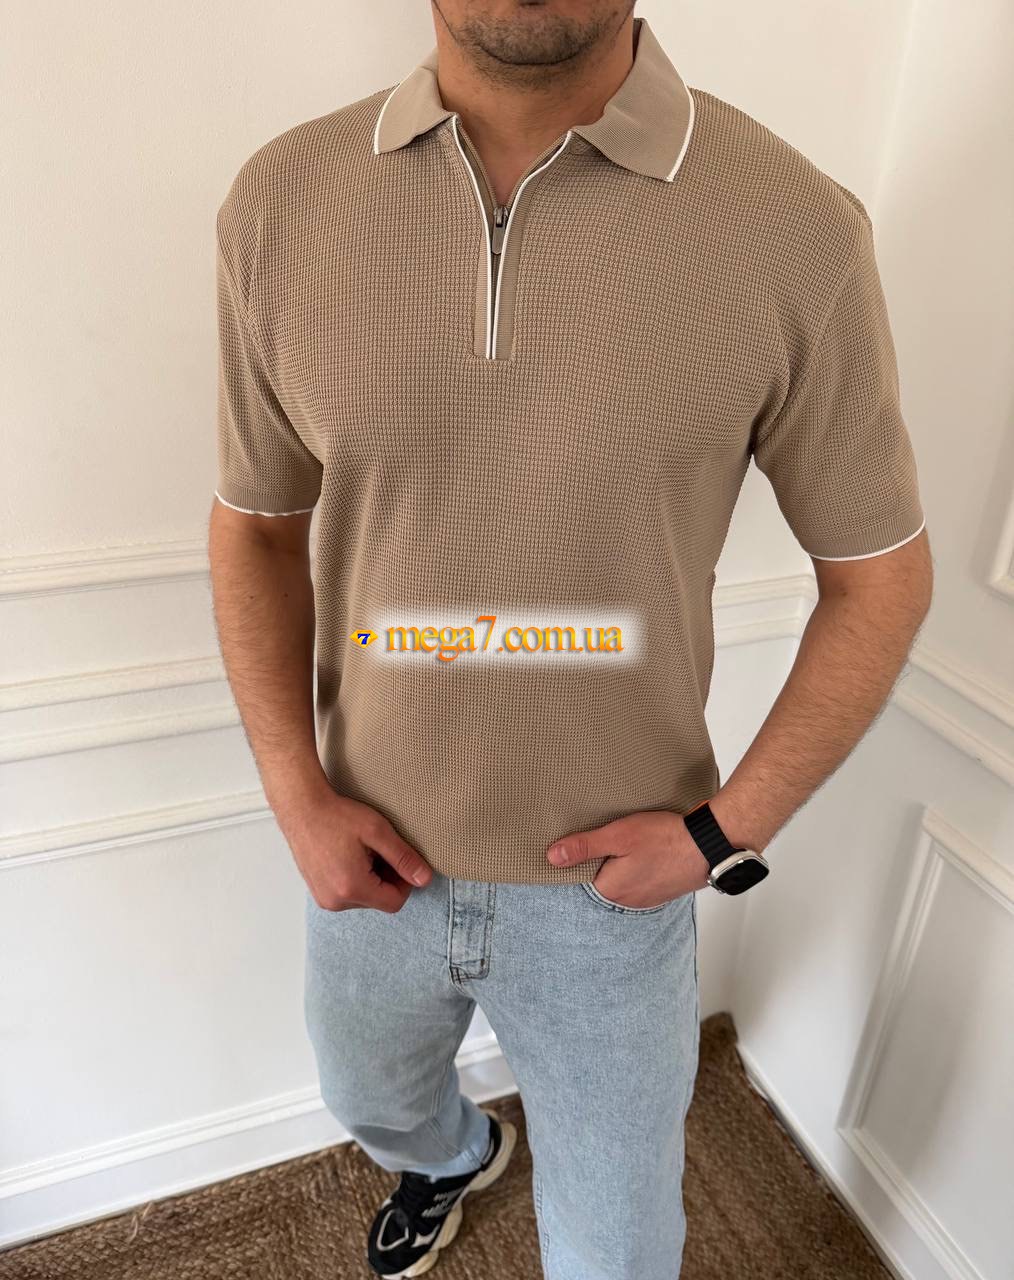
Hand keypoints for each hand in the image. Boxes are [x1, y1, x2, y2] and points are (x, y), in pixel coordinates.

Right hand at [275, 783, 432, 912]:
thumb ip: (403, 858)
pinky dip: (356, 879)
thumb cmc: (337, 816)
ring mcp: (324, 899)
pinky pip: (348, 895)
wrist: (302, 808)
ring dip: (372, 879)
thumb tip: (424, 879)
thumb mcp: (377, 832)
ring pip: (364, 899)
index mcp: (352, 888)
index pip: (394, 902)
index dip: (405, 882)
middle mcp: (336, 901)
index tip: (400, 859)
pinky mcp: (318, 893)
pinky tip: (351, 856)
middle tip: (380, 850)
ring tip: (363, 851)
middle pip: (379, 901)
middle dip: (387, 879)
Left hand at [546, 810, 709, 907]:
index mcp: (610, 890)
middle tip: (607, 839)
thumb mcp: (618, 836)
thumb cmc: (665, 839)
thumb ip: (584, 847)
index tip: (580, 843)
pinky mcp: (660, 891)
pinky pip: (638, 881)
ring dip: (619, 865)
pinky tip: (643, 852)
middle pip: (600, 880)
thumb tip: (552, 857)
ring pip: (620, 880)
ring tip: (627, 844)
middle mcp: (626, 901)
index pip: (579, 878)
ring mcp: (646, 899)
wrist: (710, 845)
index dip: (577, 859)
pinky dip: (636, 868)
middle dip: (599, 862)